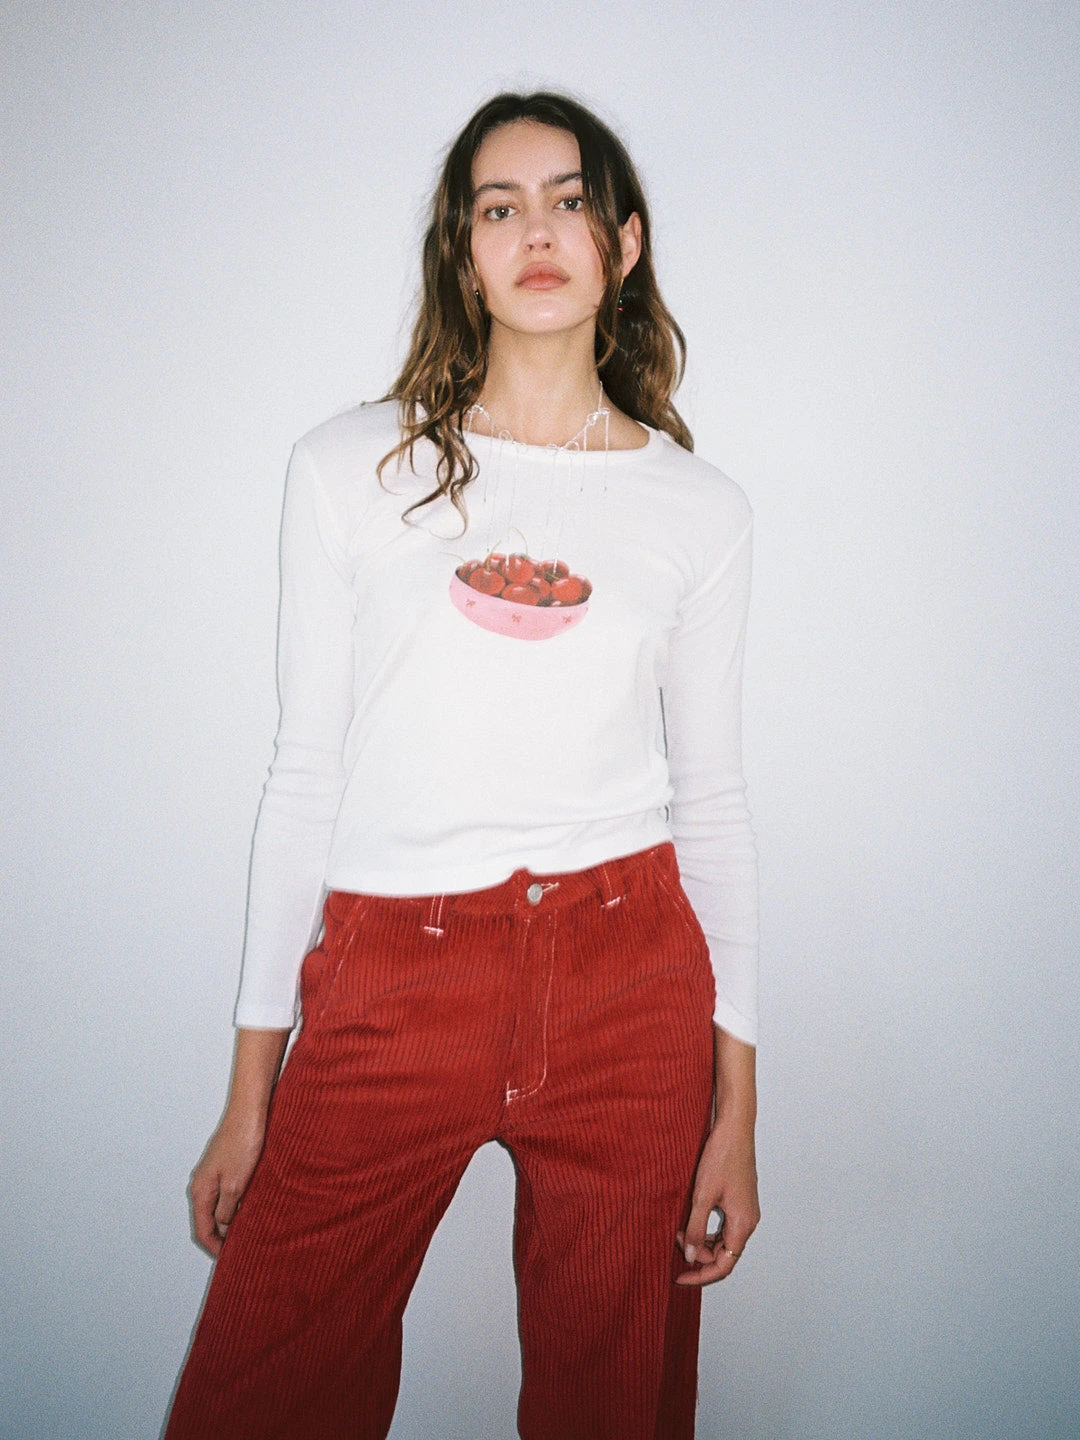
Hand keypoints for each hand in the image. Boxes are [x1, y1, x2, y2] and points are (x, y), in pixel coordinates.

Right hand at [188, 1115, 265, 1257]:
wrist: (249, 1109)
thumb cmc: (243, 1141)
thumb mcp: (236, 1183)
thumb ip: (226, 1209)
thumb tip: (222, 1227)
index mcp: (201, 1189)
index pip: (202, 1229)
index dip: (214, 1247)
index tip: (229, 1258)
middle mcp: (202, 1182)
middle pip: (206, 1219)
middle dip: (220, 1236)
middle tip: (239, 1249)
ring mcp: (212, 1172)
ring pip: (216, 1205)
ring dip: (228, 1220)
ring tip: (246, 1231)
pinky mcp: (224, 1164)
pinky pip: (225, 1192)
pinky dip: (234, 1204)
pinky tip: (249, 1206)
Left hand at [675, 1114, 759, 1285]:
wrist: (735, 1129)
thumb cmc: (722, 1157)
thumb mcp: (702, 1196)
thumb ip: (695, 1229)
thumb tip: (690, 1256)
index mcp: (743, 1224)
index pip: (724, 1265)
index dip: (701, 1275)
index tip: (681, 1277)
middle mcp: (748, 1221)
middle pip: (725, 1254)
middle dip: (699, 1254)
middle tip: (676, 1242)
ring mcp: (746, 1210)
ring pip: (724, 1240)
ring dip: (702, 1240)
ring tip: (680, 1229)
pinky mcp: (740, 1200)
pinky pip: (725, 1225)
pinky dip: (708, 1227)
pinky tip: (692, 1218)